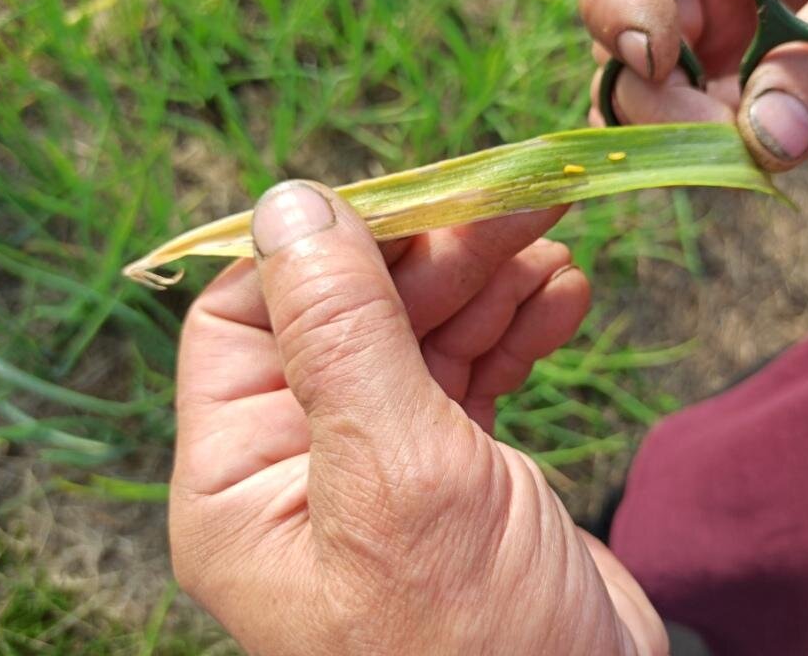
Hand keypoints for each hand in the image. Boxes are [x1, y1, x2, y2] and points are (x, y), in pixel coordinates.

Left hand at [169, 181, 667, 654]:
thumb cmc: (475, 643)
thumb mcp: (398, 477)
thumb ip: (342, 334)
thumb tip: (291, 201)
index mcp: (243, 479)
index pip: (248, 317)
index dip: (323, 247)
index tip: (415, 196)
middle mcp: (302, 467)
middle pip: (352, 315)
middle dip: (437, 256)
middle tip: (521, 205)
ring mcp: (384, 467)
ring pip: (423, 336)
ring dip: (489, 283)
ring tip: (554, 244)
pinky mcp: (457, 474)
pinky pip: (474, 376)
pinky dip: (518, 330)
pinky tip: (564, 297)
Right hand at [573, 0, 807, 169]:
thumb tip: (768, 140)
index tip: (661, 53)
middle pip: (619, 31)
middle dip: (656, 93)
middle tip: (721, 131)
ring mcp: (708, 32)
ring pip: (642, 93)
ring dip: (680, 135)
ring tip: (756, 147)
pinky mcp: (729, 90)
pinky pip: (689, 132)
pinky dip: (709, 158)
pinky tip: (759, 159)